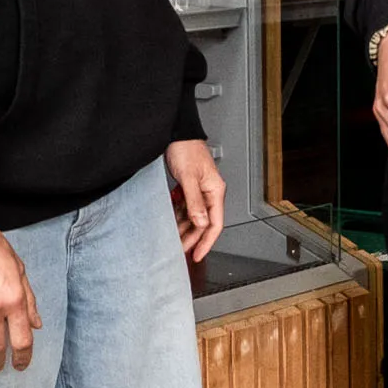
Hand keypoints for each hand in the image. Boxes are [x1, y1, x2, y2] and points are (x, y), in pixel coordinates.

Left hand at [165, 138, 224, 264]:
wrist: (176, 133)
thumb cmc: (185, 148)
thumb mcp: (188, 177)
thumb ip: (195, 201)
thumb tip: (201, 223)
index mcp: (215, 191)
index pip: (215, 223)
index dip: (206, 242)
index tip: (197, 254)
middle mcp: (209, 192)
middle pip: (203, 223)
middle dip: (192, 238)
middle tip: (180, 250)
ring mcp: (199, 191)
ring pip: (194, 217)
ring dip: (184, 228)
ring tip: (174, 239)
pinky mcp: (189, 188)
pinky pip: (186, 208)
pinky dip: (179, 216)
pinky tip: (171, 222)